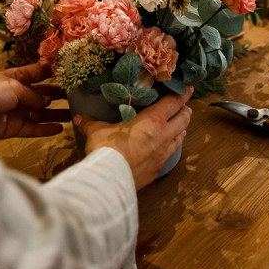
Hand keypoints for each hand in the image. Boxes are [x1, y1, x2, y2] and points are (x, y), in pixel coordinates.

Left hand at [0, 63, 67, 141]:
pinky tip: (60, 128)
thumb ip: (34, 95)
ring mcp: (17, 112)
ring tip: (74, 114)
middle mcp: (19, 94)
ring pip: (41, 113)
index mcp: (17, 77)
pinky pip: (34, 129)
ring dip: (56, 114)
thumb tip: (48, 102)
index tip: (72, 72)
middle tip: (79, 96)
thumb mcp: (13, 87)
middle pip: (43, 94)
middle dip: (59, 95)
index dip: (54, 72)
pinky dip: (46, 129)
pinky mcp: (14, 128)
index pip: (40, 73)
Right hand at [74, 88, 192, 190]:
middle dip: (185, 111)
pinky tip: (168, 147)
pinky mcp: (158, 168)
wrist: (110, 179)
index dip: (182, 95)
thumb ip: (90, 123)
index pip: (173, 103)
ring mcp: (163, 153)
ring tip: (181, 125)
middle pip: (182, 119)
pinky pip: (170, 154)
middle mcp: (163, 135)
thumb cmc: (107, 149)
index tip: (189, 89)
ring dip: (182, 129)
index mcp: (152, 120)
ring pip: (180, 137)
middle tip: (184, 106)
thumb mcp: (97, 132)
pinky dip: (172, 147)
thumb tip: (79, 119)